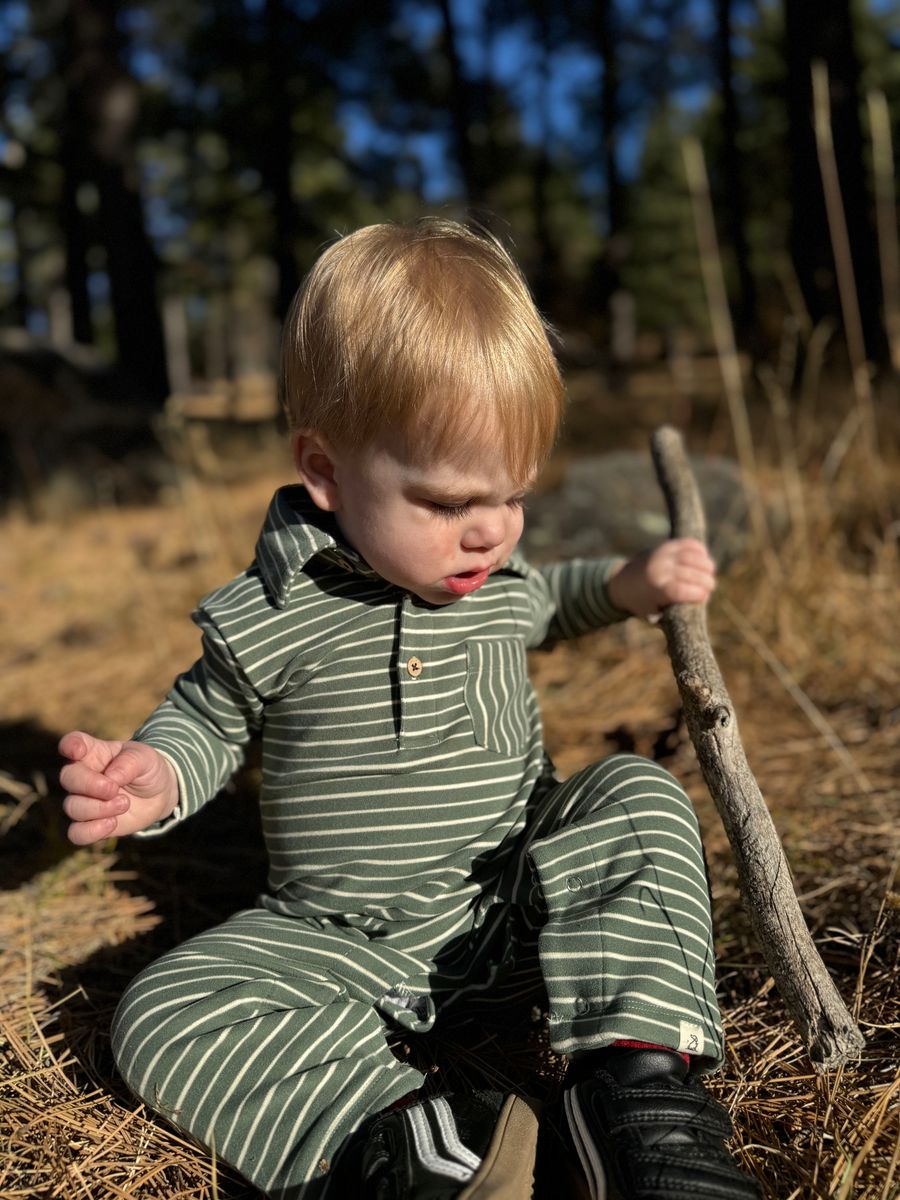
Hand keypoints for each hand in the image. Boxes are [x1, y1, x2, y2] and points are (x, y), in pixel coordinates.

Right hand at [59, 732, 179, 845]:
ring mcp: (84, 800)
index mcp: (94, 753)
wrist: (159, 794)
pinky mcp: (90, 824)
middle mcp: (83, 776)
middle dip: (90, 785)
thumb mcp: (146, 758)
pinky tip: (112, 824)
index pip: (73, 743)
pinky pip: (76, 833)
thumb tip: (111, 776)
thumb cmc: (147, 769)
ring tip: (124, 803)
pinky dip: (91, 831)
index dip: (70, 746)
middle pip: (68, 778)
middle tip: (114, 789)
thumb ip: (130, 763)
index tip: (77, 750)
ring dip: (99, 809)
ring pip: (72, 807)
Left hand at [606, 538, 715, 618]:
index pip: (681, 590)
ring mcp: (663, 555)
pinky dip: (700, 550)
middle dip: (706, 581)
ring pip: (692, 556)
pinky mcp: (666, 545)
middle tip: (710, 586)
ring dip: (706, 565)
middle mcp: (659, 570)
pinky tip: (703, 559)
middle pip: (690, 573)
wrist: (622, 582)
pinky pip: (688, 543)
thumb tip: (697, 608)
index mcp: (655, 590)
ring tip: (709, 573)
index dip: (698, 594)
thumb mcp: (655, 615)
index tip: (704, 597)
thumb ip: (674, 614)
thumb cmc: (643, 603)